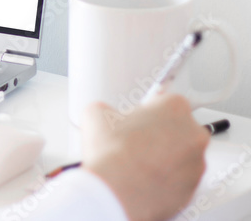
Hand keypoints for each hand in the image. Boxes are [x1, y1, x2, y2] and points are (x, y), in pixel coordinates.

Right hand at [81, 94, 209, 220]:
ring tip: (136, 163)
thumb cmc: (112, 153)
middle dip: (159, 134)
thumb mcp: (96, 112)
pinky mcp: (194, 189)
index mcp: (175, 107)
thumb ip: (109, 109)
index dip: (147, 111)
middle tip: (134, 142)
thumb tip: (106, 116)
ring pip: (181, 156)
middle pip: (178, 129)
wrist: (117, 191)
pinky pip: (180, 180)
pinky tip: (143, 179)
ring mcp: (197, 163)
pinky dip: (165, 180)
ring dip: (164, 158)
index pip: (165, 102)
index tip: (136, 120)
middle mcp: (194, 134)